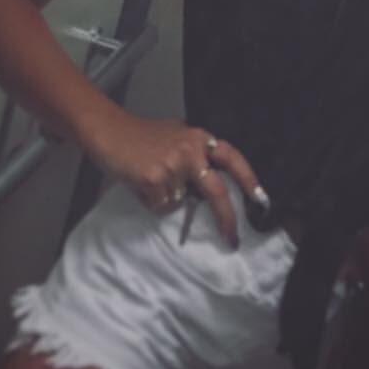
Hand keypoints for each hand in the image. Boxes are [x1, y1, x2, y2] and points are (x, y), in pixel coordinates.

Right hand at [85, 110, 266, 247]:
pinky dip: (150, 200)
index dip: (249, 179)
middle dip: (226, 217)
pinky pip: (160, 205)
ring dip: (165, 198)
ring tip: (148, 177)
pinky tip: (139, 182)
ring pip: (179, 202)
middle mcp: (190, 150)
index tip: (261, 199)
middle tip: (232, 237)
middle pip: (216, 191)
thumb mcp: (175, 138)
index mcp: (199, 138)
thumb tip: (204, 191)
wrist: (108, 130)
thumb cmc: (139, 136)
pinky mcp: (154, 179)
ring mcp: (173, 165)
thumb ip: (193, 158)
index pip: (232, 158)